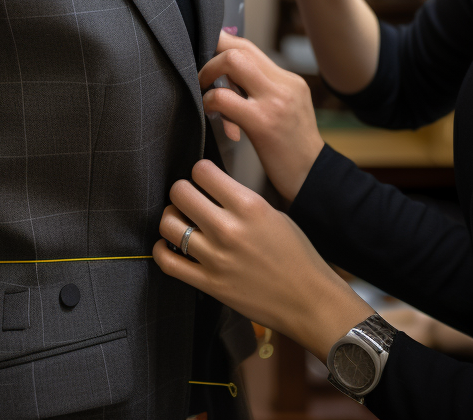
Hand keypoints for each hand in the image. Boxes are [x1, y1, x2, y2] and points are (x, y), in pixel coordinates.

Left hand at [154, 160, 370, 358]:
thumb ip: (239, 199)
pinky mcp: (209, 284)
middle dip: (182, 191)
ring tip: (181, 221)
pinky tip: (170, 245)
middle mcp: (228, 229)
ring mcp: (216, 258)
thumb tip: (211, 187)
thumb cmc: (296, 255)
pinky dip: (162, 249)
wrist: (310, 301)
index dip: (200, 172)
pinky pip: (168, 261)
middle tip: (189, 198)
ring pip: (168, 224)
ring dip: (171, 218)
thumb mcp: (272, 213)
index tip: (203, 179)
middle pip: (179, 192)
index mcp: (248, 206)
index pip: (201, 171)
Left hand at [199, 31, 323, 201]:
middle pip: (239, 48)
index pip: (248, 47)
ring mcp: (274, 101)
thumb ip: (263, 90)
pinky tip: (211, 113)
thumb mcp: (286, 109)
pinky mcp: (262, 122)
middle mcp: (284, 84)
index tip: (205, 58)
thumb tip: (228, 76)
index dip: (221, 45)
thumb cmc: (292, 149)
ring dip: (208, 74)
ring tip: (206, 95)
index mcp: (289, 80)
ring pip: (231, 61)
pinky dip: (209, 101)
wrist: (314, 178)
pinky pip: (224, 98)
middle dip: (211, 58)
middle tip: (202, 79)